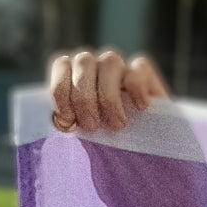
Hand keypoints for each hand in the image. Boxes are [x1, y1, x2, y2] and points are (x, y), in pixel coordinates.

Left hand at [49, 49, 168, 135]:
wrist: (143, 145)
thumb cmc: (106, 141)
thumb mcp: (82, 133)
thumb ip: (69, 122)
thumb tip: (61, 123)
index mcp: (75, 73)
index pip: (62, 64)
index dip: (61, 91)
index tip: (68, 120)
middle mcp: (96, 64)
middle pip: (84, 62)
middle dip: (84, 98)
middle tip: (92, 126)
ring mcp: (120, 66)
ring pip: (111, 62)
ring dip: (109, 96)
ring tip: (117, 124)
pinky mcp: (144, 72)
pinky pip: (138, 68)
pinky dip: (137, 89)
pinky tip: (140, 108)